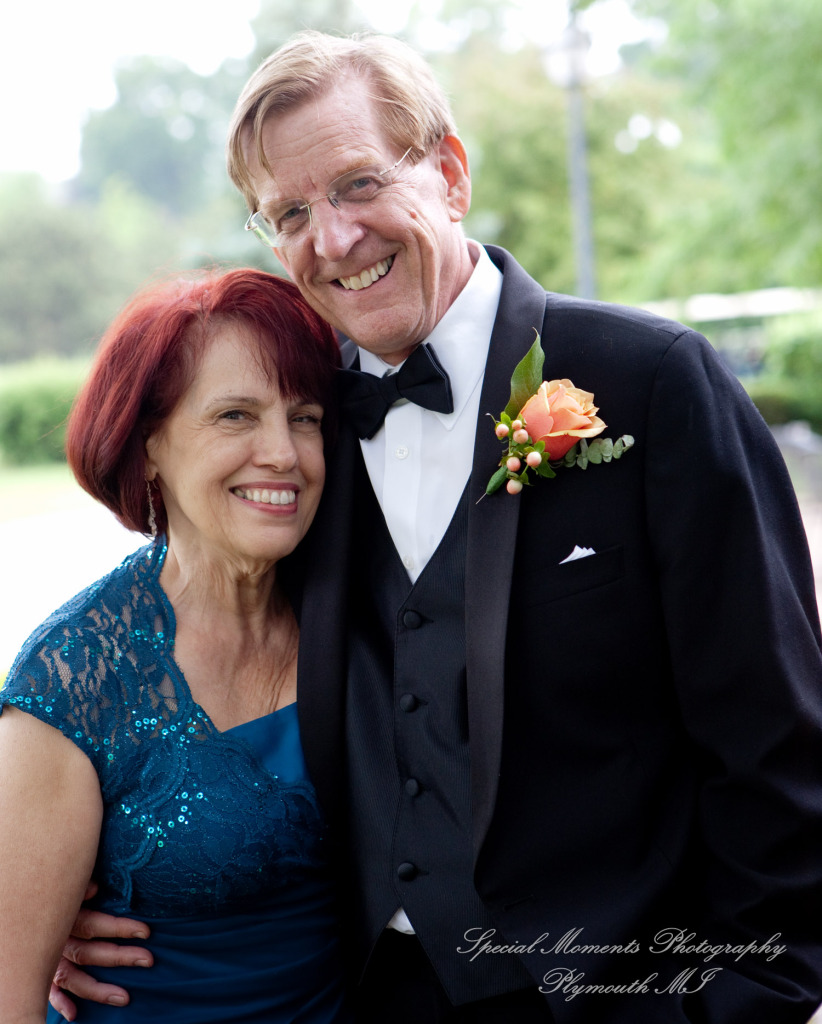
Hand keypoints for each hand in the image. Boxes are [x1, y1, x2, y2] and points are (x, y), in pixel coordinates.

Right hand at [48, 883, 152, 1021]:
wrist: (31, 902)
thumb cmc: (62, 892)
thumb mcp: (70, 885)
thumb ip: (82, 887)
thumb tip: (93, 889)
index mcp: (64, 918)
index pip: (94, 925)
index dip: (120, 928)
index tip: (146, 932)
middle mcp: (56, 942)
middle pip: (88, 953)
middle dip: (120, 957)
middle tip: (147, 960)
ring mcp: (48, 961)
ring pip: (72, 978)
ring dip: (98, 990)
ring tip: (124, 997)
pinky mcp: (42, 973)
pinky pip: (50, 992)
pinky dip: (60, 1003)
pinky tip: (74, 1014)